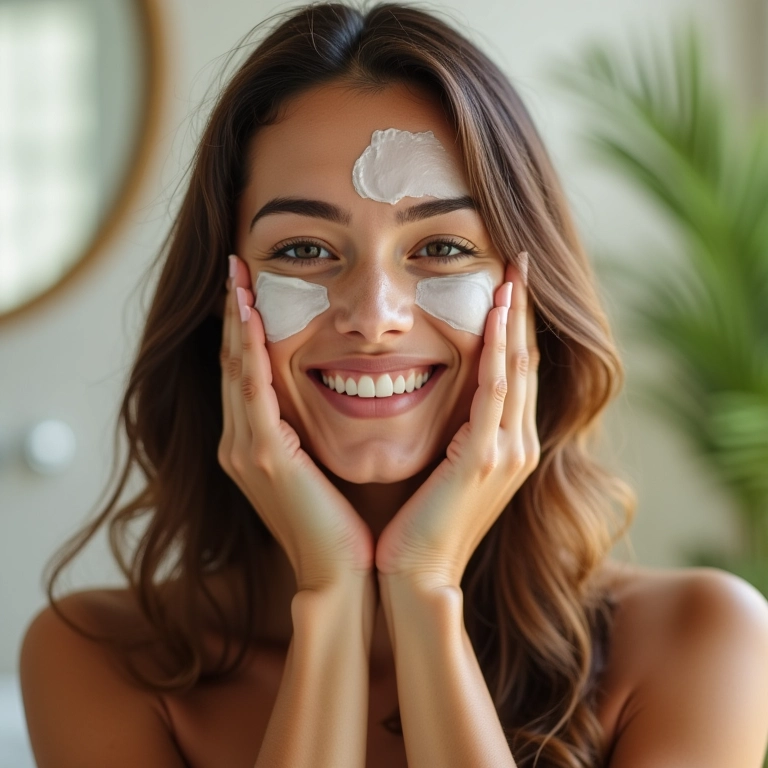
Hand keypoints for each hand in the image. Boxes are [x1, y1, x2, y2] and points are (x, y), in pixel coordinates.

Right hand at [218, 256, 374, 590]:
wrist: (342, 577)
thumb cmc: (343, 525)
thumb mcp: (321, 469)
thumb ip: (312, 434)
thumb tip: (342, 394)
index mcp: (254, 447)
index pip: (244, 375)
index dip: (242, 330)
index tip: (249, 289)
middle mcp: (239, 444)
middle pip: (231, 363)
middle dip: (232, 314)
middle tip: (236, 267)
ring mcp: (245, 450)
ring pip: (235, 368)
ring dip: (235, 319)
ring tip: (237, 275)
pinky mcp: (264, 456)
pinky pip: (251, 389)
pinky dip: (247, 349)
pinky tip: (248, 312)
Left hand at [375, 254, 539, 590]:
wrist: (416, 577)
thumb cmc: (421, 526)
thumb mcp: (446, 472)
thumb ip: (456, 436)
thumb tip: (446, 401)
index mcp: (508, 447)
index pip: (514, 373)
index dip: (514, 327)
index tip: (508, 285)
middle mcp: (518, 444)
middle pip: (524, 362)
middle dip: (523, 311)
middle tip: (520, 262)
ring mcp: (508, 452)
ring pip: (516, 368)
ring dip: (515, 317)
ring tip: (514, 272)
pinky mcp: (485, 459)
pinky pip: (495, 390)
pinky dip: (498, 348)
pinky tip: (496, 311)